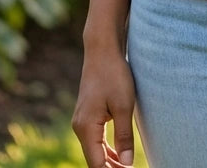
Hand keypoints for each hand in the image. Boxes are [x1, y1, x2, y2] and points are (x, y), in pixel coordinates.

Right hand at [71, 48, 137, 167]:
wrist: (102, 50)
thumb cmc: (114, 74)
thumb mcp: (124, 105)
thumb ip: (124, 136)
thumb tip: (126, 164)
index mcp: (87, 128)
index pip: (97, 164)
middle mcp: (80, 128)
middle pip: (94, 161)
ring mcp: (82, 121)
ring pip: (95, 151)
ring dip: (110, 162)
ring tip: (126, 166)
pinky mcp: (88, 115)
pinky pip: (96, 140)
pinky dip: (106, 150)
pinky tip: (118, 155)